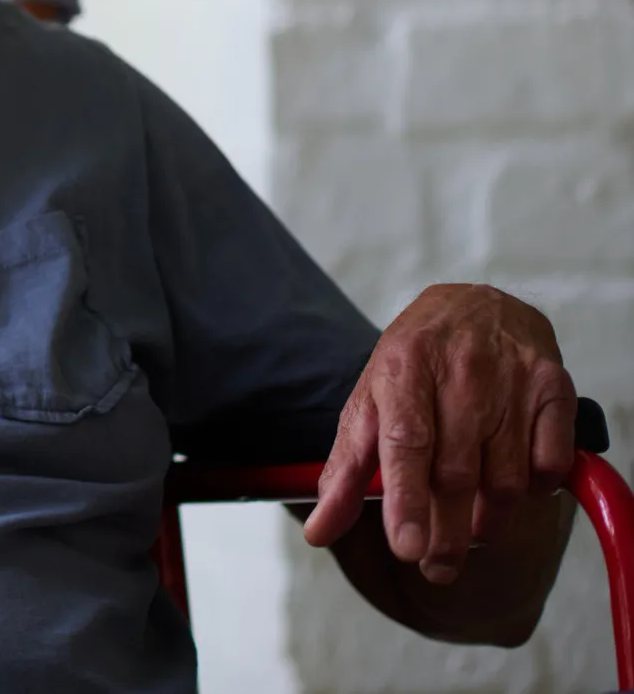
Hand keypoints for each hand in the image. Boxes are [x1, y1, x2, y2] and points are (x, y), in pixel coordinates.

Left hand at [304, 283, 578, 582]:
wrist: (478, 303)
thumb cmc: (414, 363)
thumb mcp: (368, 403)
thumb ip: (344, 470)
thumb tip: (318, 534)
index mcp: (402, 369)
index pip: (405, 443)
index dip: (407, 499)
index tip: (406, 548)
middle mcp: (459, 371)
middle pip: (455, 473)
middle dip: (445, 533)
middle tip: (435, 567)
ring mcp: (511, 378)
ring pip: (506, 479)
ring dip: (488, 518)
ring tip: (469, 527)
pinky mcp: (554, 388)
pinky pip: (549, 465)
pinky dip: (533, 489)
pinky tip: (510, 480)